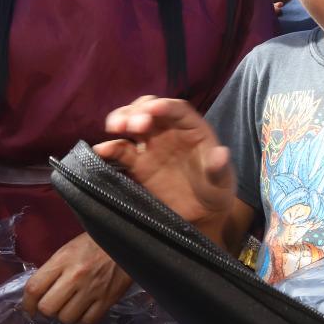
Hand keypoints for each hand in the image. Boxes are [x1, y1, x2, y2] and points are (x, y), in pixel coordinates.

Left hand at [22, 233, 130, 323]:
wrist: (128, 240)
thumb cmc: (96, 242)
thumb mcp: (69, 249)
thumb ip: (53, 269)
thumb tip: (40, 291)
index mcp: (62, 260)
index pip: (34, 288)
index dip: (27, 304)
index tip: (29, 308)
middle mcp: (75, 277)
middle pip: (48, 308)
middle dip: (47, 310)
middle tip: (53, 305)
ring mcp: (92, 290)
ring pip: (67, 318)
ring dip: (65, 315)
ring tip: (70, 307)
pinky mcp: (108, 300)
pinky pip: (88, 322)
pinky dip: (83, 321)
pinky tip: (84, 312)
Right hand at [99, 96, 236, 230]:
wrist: (200, 216)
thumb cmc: (215, 192)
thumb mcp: (222, 182)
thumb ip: (219, 168)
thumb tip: (221, 153)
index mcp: (192, 129)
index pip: (178, 110)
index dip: (166, 106)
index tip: (154, 108)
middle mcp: (169, 131)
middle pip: (149, 110)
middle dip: (138, 111)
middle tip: (133, 125)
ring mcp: (151, 145)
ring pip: (132, 123)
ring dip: (121, 120)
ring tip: (115, 128)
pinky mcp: (137, 164)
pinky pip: (120, 151)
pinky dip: (110, 148)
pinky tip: (101, 151)